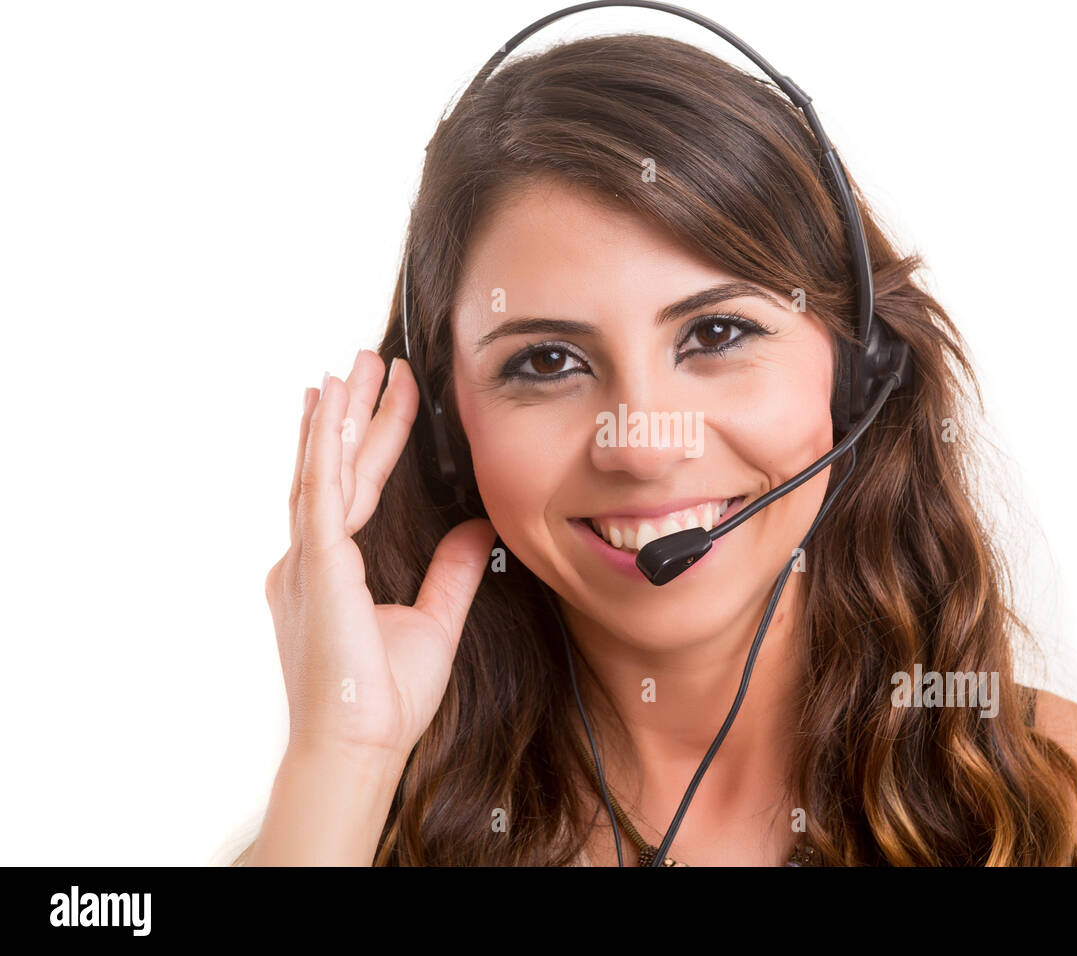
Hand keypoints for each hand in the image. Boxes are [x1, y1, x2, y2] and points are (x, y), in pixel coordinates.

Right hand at [263, 349, 496, 763]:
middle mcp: (310, 557)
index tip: (378, 397)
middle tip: (363, 361)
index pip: (355, 488)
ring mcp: (307, 558)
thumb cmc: (385, 699)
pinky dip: (323, 444)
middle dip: (350, 412)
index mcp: (331, 570)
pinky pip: (321, 490)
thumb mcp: (433, 620)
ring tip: (351, 366)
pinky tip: (327, 404)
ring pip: (324, 467)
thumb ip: (453, 571)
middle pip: (334, 467)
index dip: (368, 440)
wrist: (360, 744)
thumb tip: (478, 529)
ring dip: (338, 413)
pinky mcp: (316, 563)